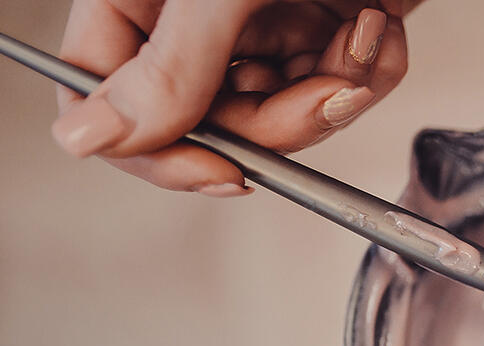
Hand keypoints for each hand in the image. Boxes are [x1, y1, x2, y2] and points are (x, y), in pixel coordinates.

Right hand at [52, 0, 409, 195]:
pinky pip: (339, 89)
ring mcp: (262, 26)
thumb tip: (87, 140)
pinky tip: (378, 18)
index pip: (109, 100)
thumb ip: (168, 68)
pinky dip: (371, 66)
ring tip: (362, 32)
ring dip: (338, 89)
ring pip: (286, 117)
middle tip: (329, 92)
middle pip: (213, 125)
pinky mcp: (323, 30)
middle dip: (285, 120)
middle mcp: (197, 18)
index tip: (221, 171)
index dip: (159, 151)